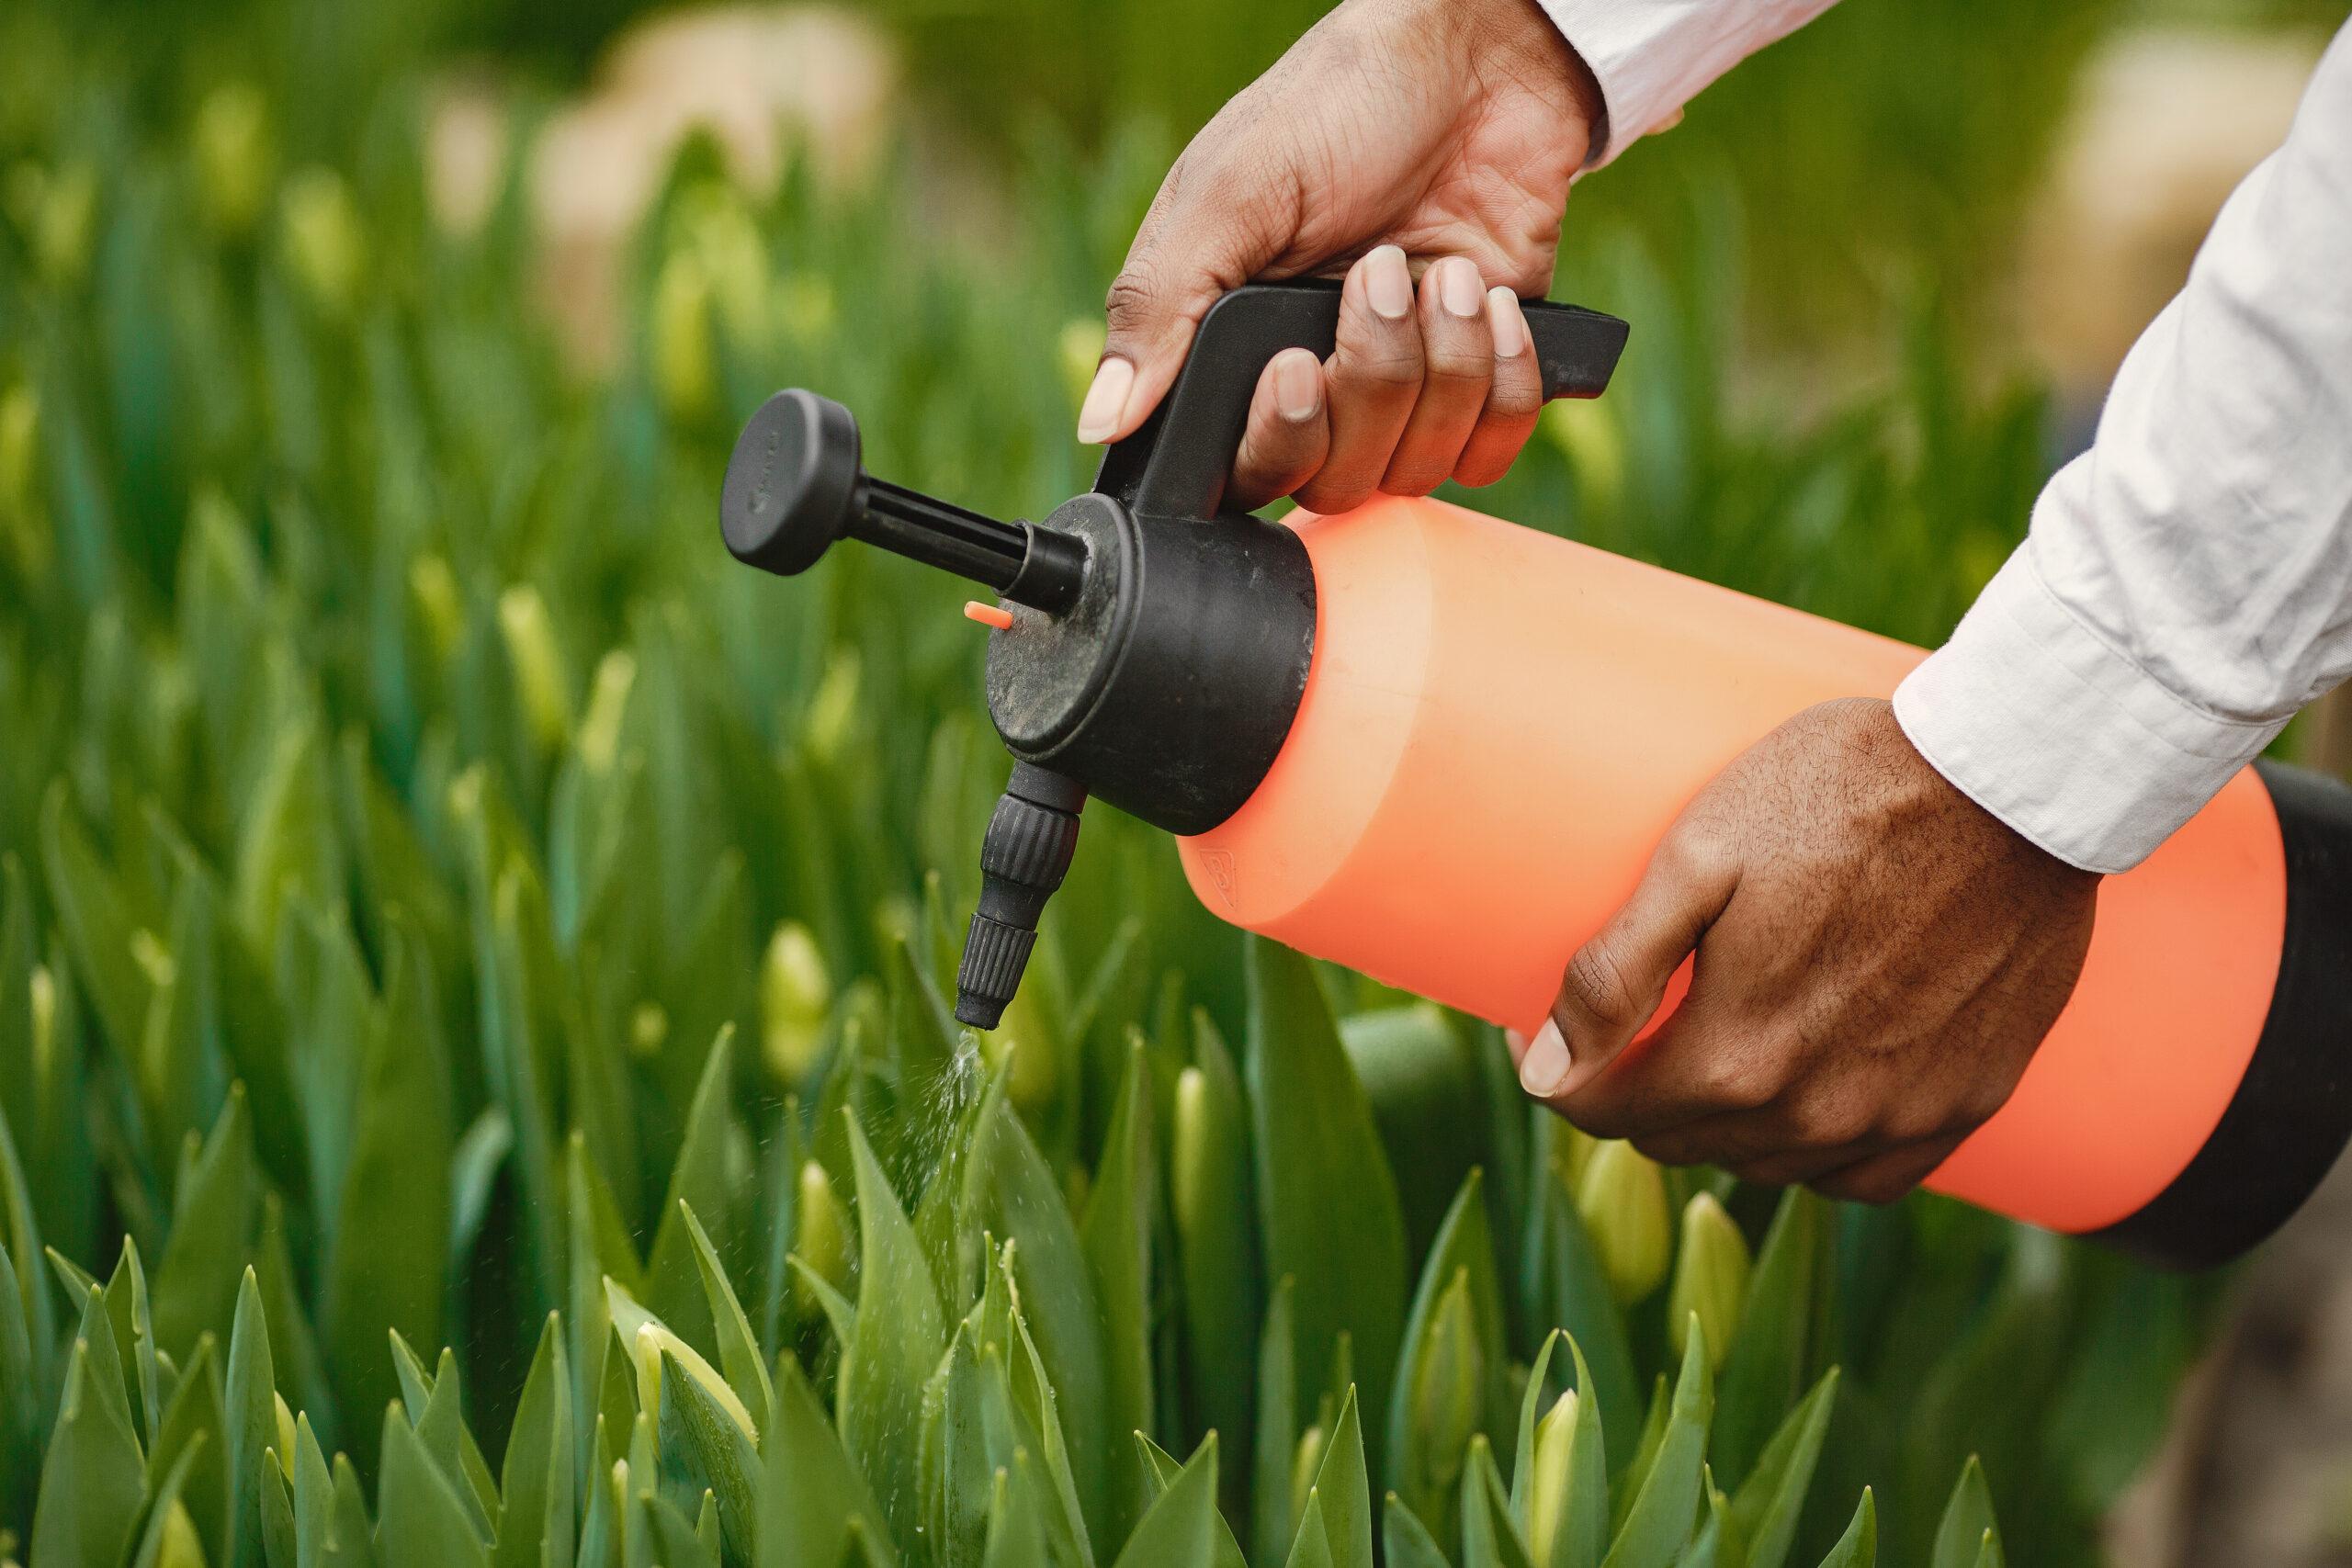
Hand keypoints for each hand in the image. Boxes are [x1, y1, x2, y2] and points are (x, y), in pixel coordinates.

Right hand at [1079, 0, 1602, 510]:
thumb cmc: (1341, 106)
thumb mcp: (1230, 189)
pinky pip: (1494, 450)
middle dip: (1374, 379)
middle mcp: (1320, 386)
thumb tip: (1100, 418)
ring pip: (1421, 467)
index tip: (1297, 364)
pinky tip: (1493, 300)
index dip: (1280, 440)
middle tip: (1385, 271)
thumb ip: (1161, 307)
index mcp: (1238, 352)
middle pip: (1339, 480)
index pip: (1246, 472)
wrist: (1480, 58)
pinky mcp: (1484, 381)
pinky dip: (1504, 379)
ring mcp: (1405, 390)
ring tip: (1445, 271)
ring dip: (1448, 364)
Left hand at [1511, 699, 2100, 1203]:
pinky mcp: (1969, 1103)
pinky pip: (1867, 1178)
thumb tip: (1545, 1070)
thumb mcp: (1699, 856)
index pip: (1604, 1113)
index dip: (1559, 1073)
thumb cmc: (1843, 794)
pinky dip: (1818, 1154)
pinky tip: (1804, 1099)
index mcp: (1735, 1057)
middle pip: (1679, 1141)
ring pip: (1766, 1164)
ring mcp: (1898, 1117)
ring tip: (1713, 1044)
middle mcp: (1814, 1114)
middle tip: (1631, 1021)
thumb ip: (1614, 971)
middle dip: (1635, 1092)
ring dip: (1722, 1123)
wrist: (2012, 783)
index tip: (1542, 1030)